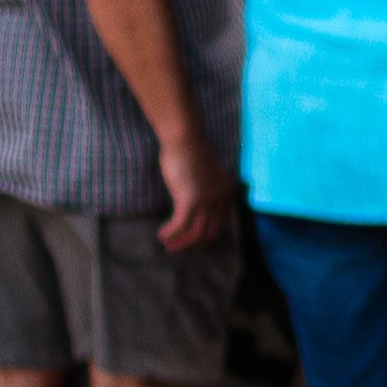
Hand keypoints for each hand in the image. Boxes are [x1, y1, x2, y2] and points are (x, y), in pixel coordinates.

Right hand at [154, 131, 233, 255]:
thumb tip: (195, 200)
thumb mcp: (205, 173)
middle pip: (209, 232)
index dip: (206, 235)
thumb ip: (206, 187)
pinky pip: (180, 226)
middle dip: (193, 243)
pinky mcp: (190, 201)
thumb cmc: (190, 151)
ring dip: (180, 243)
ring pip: (194, 234)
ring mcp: (206, 201)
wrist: (185, 138)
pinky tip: (161, 235)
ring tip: (167, 245)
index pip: (220, 223)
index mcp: (226, 193)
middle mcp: (220, 200)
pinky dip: (170, 233)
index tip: (193, 240)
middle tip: (178, 247)